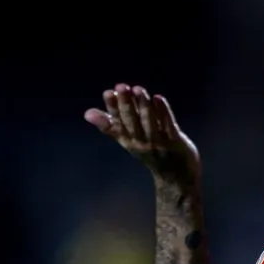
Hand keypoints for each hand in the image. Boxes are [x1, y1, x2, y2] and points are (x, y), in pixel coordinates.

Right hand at [85, 83, 199, 184]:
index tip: (108, 92)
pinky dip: (163, 112)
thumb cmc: (150, 152)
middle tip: (121, 86)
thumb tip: (87, 113)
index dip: (112, 108)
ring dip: (144, 105)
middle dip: (126, 104)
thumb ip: (109, 126)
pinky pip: (169, 125)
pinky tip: (158, 98)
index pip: (117, 122)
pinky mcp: (175, 142)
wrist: (176, 176)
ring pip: (149, 122)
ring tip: (138, 89)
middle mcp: (141, 142)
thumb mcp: (128, 141)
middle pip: (132, 121)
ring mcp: (158, 143)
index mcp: (128, 141)